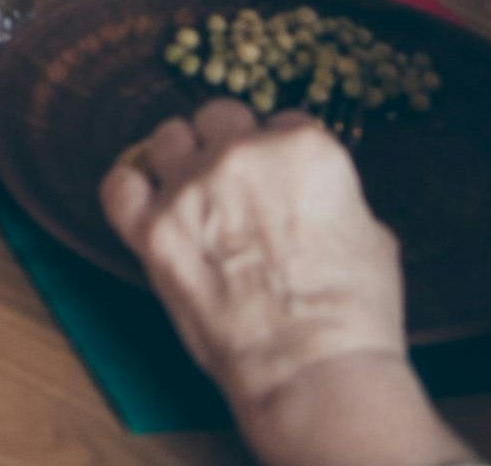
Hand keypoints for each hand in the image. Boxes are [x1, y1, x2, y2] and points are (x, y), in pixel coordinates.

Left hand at [102, 102, 467, 465]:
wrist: (314, 371)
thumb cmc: (354, 315)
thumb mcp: (371, 236)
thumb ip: (330, 198)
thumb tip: (310, 200)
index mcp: (304, 148)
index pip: (283, 123)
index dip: (280, 156)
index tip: (278, 184)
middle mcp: (243, 154)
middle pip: (221, 118)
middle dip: (228, 146)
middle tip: (236, 188)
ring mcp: (192, 189)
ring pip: (168, 138)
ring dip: (179, 161)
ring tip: (192, 195)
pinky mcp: (153, 230)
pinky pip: (120, 185)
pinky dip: (130, 191)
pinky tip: (145, 206)